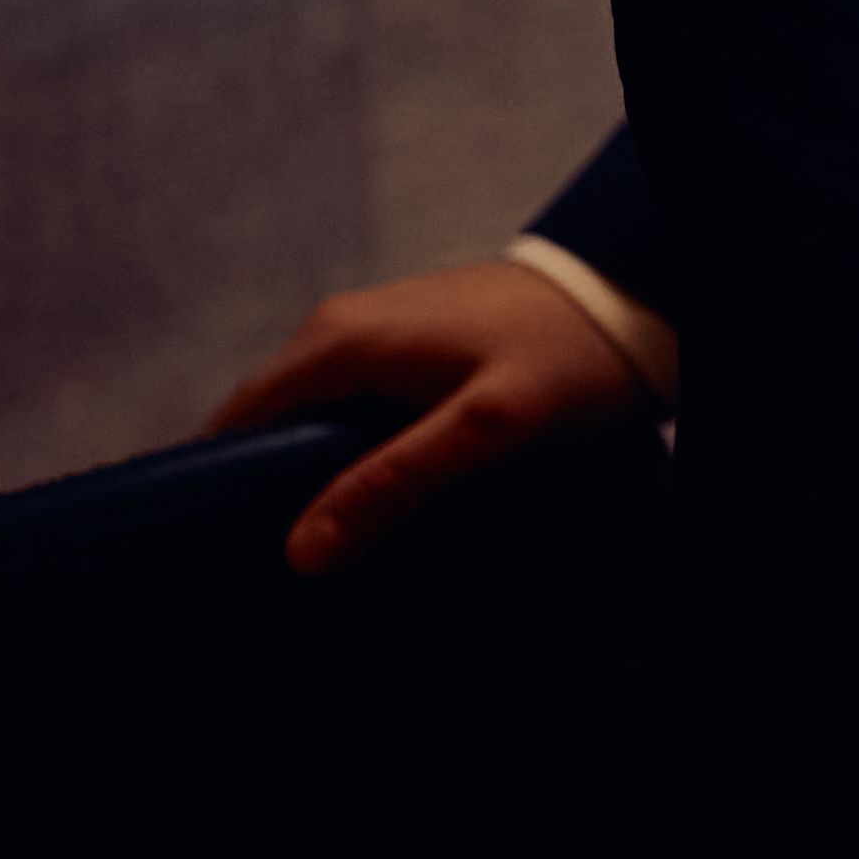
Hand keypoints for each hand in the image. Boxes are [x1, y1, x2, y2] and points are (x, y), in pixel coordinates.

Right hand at [205, 257, 653, 574]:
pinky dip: (358, 451)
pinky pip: (358, 408)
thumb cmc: (570, 356)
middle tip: (290, 559)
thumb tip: (302, 547)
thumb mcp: (487, 428)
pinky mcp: (414, 345)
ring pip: (316, 419)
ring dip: (318, 473)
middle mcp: (341, 328)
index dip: (223, 485)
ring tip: (337, 539)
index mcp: (337, 341)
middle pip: (272, 423)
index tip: (229, 546)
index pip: (238, 422)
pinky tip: (383, 495)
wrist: (635, 299)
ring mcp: (378, 332)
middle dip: (271, 486)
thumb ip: (394, 481)